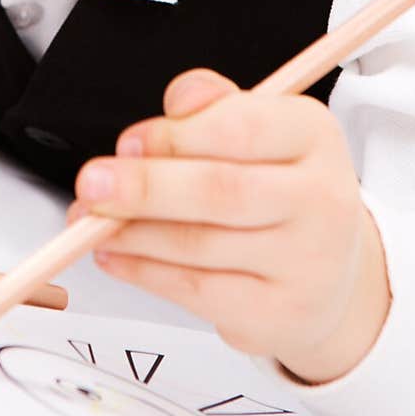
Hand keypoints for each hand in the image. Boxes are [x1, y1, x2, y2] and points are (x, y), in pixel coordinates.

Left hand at [68, 68, 390, 383]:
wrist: (325, 273)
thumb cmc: (275, 187)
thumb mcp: (257, 130)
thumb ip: (213, 105)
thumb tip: (178, 102)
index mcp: (313, 135)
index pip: (241, 127)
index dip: (175, 135)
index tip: (128, 142)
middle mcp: (322, 198)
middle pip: (220, 190)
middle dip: (144, 186)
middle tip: (92, 184)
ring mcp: (307, 263)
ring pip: (198, 244)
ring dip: (131, 231)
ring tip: (90, 221)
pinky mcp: (280, 314)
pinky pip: (195, 290)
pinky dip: (143, 270)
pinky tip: (115, 255)